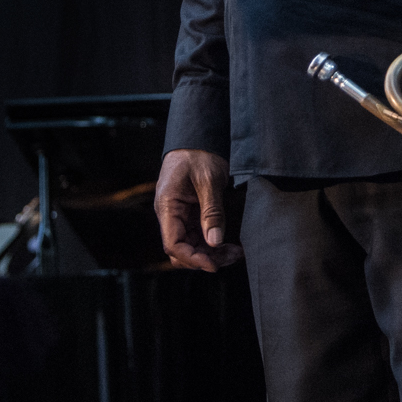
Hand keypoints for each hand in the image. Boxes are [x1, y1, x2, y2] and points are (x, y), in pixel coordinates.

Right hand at [155, 148, 241, 271]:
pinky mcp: (190, 214)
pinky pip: (198, 236)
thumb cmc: (199, 153)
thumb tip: (215, 242)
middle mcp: (170, 213)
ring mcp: (179, 214)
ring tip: (234, 253)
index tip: (214, 264)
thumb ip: (212, 212)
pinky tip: (228, 245)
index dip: (192, 258)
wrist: (199, 138)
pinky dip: (212, 243)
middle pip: (181, 249)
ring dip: (210, 253)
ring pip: (191, 245)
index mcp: (167, 206)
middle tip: (231, 257)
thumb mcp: (209, 181)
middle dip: (205, 258)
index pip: (173, 244)